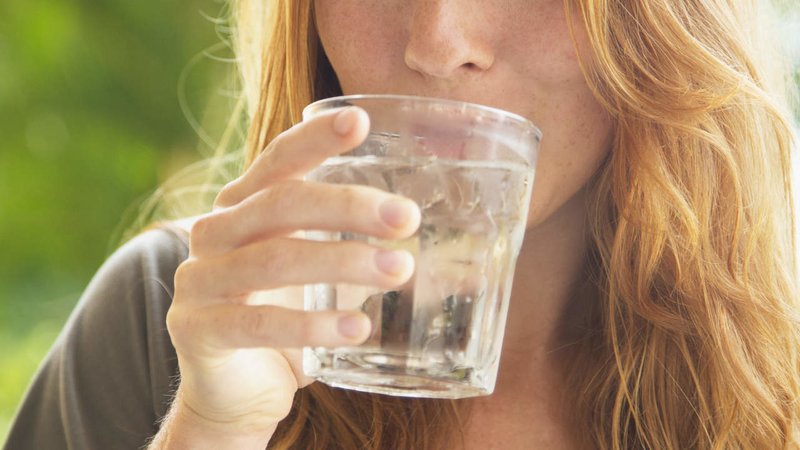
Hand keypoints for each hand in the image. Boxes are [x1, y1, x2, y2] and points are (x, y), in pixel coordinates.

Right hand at [162, 107, 420, 444]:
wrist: (235, 396)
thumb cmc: (288, 328)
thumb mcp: (326, 285)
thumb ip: (374, 262)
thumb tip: (471, 271)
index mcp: (242, 209)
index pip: (277, 162)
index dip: (314, 139)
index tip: (361, 121)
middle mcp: (213, 235)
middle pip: (281, 203)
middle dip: (347, 206)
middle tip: (407, 218)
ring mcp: (199, 282)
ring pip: (274, 260)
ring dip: (343, 262)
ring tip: (400, 270)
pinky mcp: (198, 331)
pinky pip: (258, 323)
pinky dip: (312, 326)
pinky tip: (358, 329)